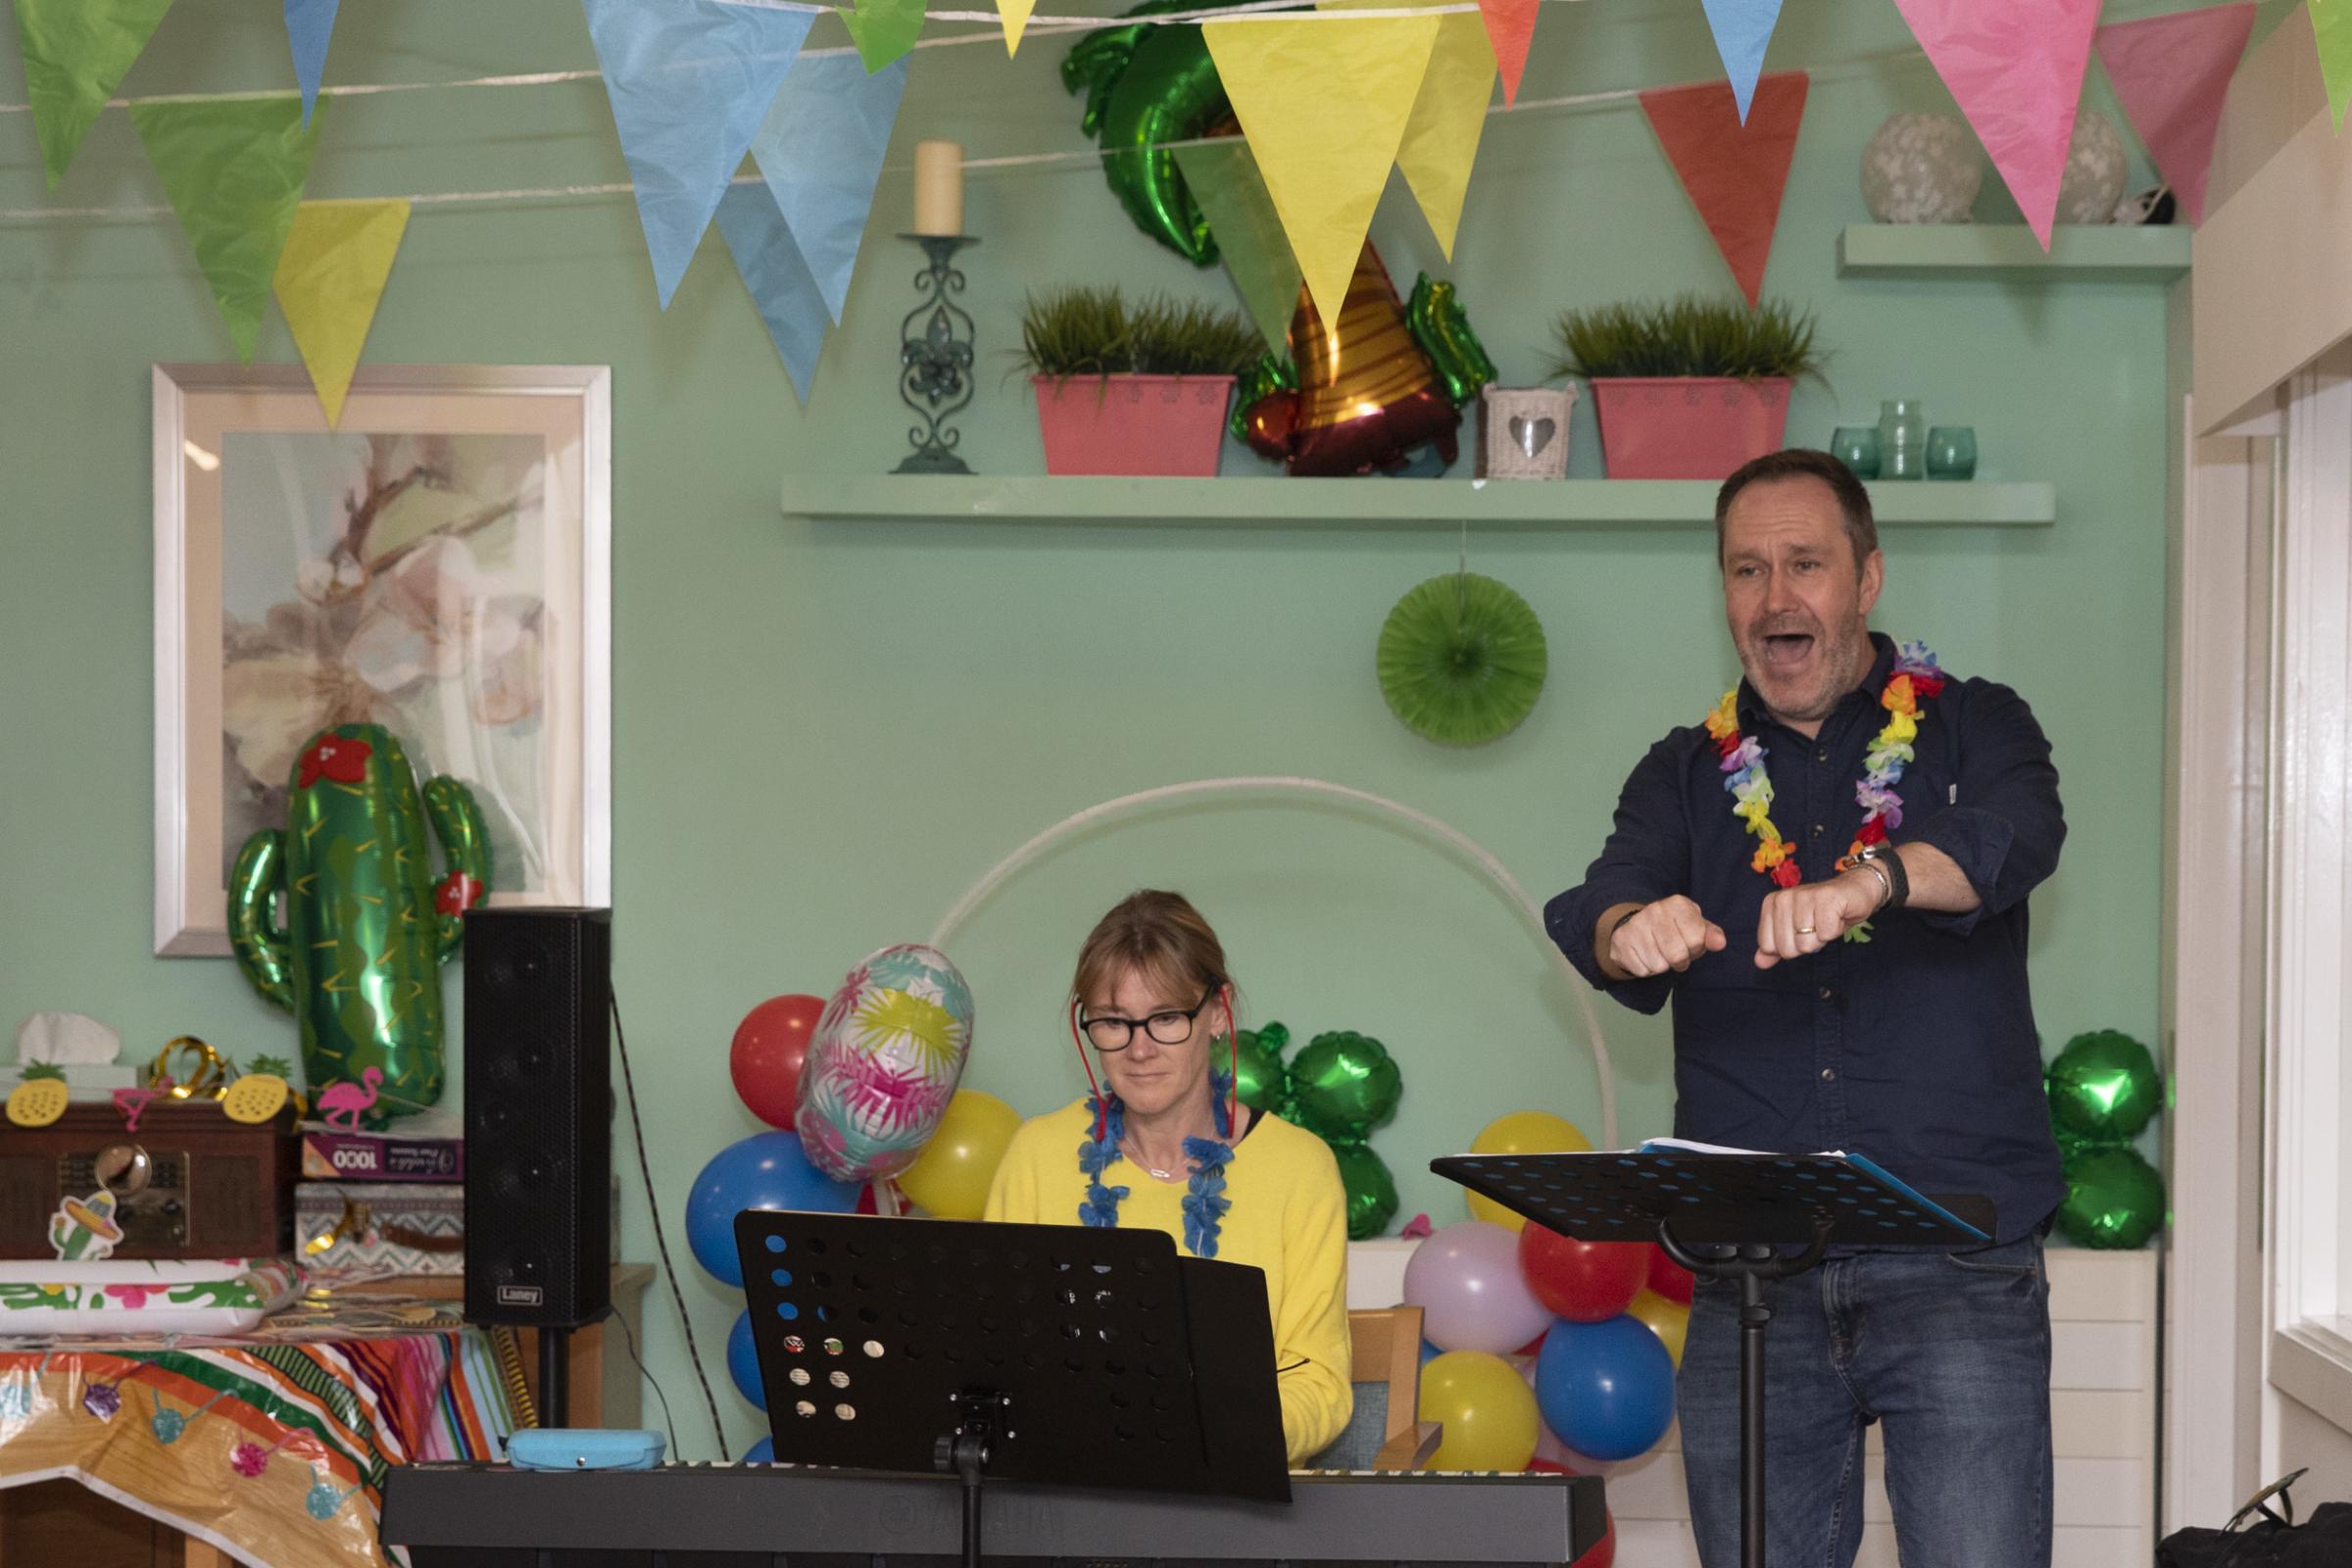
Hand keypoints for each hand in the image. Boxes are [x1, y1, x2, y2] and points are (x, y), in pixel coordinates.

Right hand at [1607, 896, 1727, 977]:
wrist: (1636, 925)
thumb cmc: (1673, 929)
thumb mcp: (1695, 926)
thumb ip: (1710, 934)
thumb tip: (1720, 943)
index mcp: (1678, 904)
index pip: (1696, 939)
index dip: (1696, 948)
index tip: (1688, 943)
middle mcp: (1655, 910)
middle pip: (1677, 956)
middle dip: (1680, 961)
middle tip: (1675, 953)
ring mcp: (1636, 925)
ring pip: (1658, 966)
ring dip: (1662, 965)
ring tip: (1658, 952)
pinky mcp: (1621, 940)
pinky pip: (1642, 971)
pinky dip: (1646, 969)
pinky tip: (1644, 954)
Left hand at [1755, 870, 1882, 968]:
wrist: (1855, 892)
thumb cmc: (1824, 914)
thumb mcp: (1795, 932)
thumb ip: (1776, 947)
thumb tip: (1759, 963)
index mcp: (1772, 904)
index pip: (1768, 946)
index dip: (1790, 947)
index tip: (1802, 932)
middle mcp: (1784, 897)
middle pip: (1787, 948)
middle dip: (1807, 945)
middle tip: (1817, 927)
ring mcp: (1804, 895)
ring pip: (1806, 944)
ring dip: (1822, 938)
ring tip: (1827, 921)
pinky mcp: (1827, 898)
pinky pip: (1826, 934)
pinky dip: (1835, 931)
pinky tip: (1838, 917)